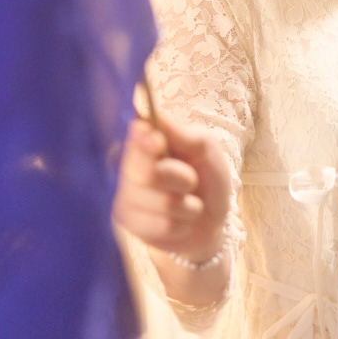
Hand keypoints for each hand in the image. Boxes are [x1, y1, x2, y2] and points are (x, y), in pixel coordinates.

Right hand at [113, 114, 232, 264]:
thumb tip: (148, 113)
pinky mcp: (130, 224)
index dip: (143, 142)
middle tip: (190, 179)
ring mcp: (125, 196)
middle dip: (180, 178)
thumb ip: (179, 134)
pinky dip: (182, 223)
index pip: (131, 137)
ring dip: (186, 204)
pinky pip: (162, 225)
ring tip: (188, 201)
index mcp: (143, 142)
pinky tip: (181, 220)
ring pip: (160, 202)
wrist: (212, 219)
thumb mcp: (204, 148)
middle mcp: (126, 166)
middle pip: (144, 172)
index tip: (157, 142)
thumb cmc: (207, 176)